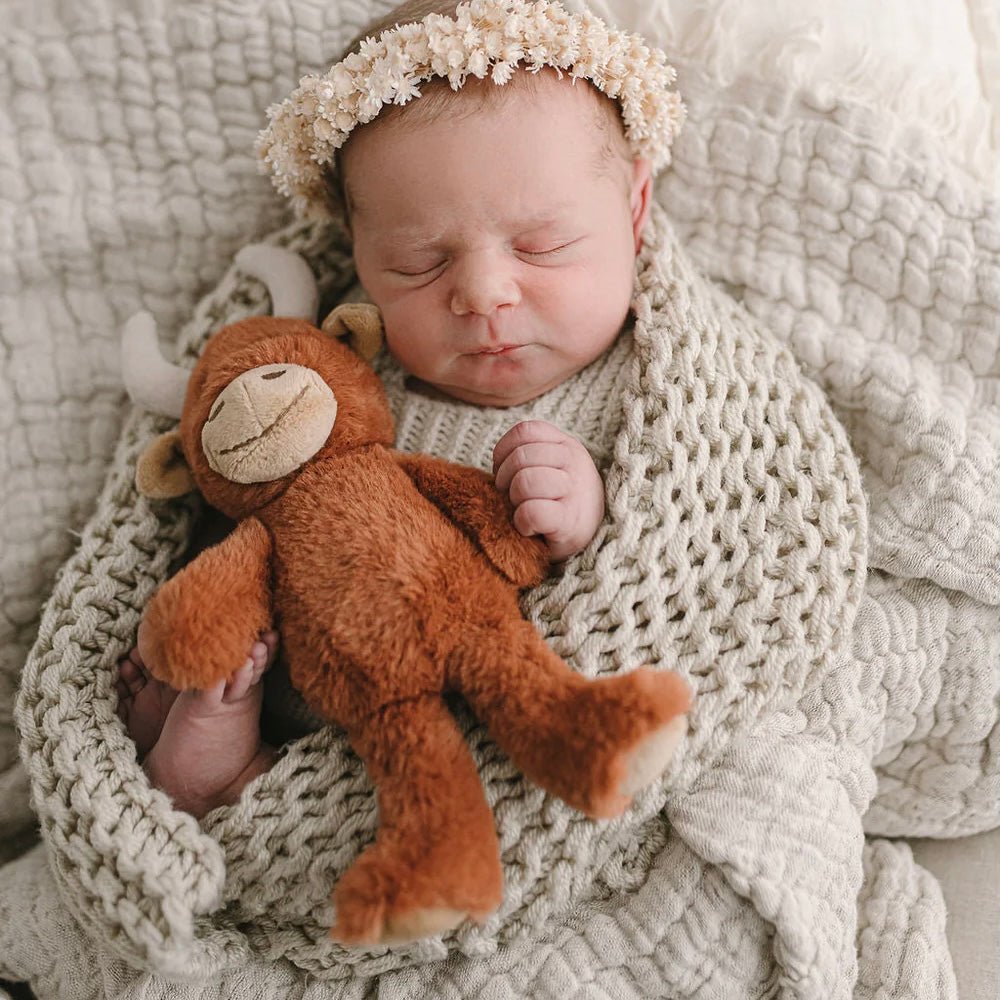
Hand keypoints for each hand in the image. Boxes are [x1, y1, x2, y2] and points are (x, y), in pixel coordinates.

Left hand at [493, 420, 604, 561]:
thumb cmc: (560, 501)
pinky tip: (529, 527)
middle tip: (512, 496)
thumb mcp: (550, 467)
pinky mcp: (570, 522)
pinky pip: (532, 512)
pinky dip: (522, 522)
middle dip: (505, 479)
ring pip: (525, 481)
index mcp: (567, 445)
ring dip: (515, 500)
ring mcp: (575, 491)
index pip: (525, 431)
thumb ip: (529, 454)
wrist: (592, 537)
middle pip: (521, 456)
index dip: (504, 452)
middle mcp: (575, 462)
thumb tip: (497, 464)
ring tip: (523, 510)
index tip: (506, 472)